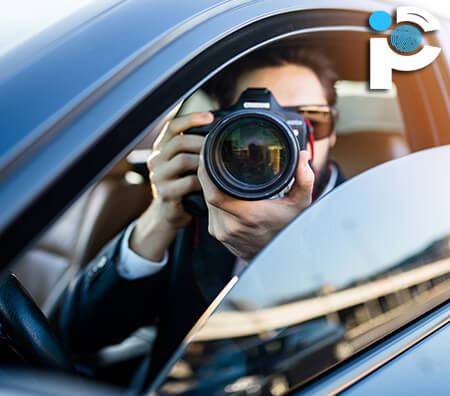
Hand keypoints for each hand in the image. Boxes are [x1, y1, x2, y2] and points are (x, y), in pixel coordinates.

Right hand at [130, 112, 213, 260]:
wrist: (170, 213)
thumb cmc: (183, 186)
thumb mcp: (185, 164)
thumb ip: (194, 149)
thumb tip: (219, 131)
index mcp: (161, 149)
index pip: (172, 126)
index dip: (191, 118)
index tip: (210, 116)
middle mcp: (155, 160)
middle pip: (178, 141)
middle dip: (201, 142)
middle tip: (218, 147)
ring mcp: (158, 177)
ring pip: (183, 160)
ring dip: (202, 162)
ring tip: (214, 166)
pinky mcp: (165, 193)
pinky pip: (187, 182)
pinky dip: (202, 182)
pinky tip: (209, 184)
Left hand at [198, 150, 313, 261]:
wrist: (278, 259)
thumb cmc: (287, 231)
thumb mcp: (300, 205)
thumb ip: (304, 180)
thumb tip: (301, 157)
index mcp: (248, 215)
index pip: (214, 193)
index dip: (206, 172)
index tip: (209, 155)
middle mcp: (230, 225)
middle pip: (207, 192)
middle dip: (209, 173)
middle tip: (214, 156)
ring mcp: (221, 231)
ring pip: (206, 200)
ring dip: (209, 184)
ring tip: (218, 170)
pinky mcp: (216, 233)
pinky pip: (208, 209)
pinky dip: (212, 197)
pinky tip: (220, 189)